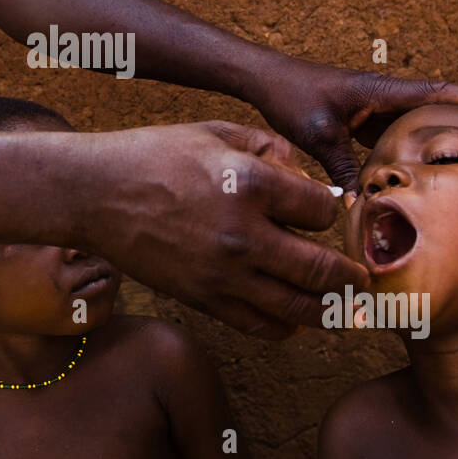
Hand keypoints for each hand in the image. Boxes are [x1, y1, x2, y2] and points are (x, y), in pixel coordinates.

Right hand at [80, 120, 370, 337]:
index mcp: (252, 183)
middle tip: (362, 277)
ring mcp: (222, 272)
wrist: (95, 193)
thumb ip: (268, 146)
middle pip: (321, 268)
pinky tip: (296, 320)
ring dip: (329, 310)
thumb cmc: (153, 155)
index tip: (327, 216)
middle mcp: (243, 234)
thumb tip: (303, 175)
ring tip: (343, 306)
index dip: (331, 214)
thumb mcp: (215, 130)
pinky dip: (285, 327)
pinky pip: (258, 325)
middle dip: (349, 275)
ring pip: (297, 306)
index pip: (321, 212)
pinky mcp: (202, 298)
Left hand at [246, 57, 457, 192]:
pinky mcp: (361, 120)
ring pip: (415, 123)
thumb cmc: (291, 97)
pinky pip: (394, 134)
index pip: (435, 92)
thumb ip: (344, 168)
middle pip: (434, 107)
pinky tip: (420, 171)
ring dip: (439, 136)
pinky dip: (409, 148)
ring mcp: (373, 108)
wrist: (265, 81)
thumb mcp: (320, 136)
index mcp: (380, 91)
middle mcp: (383, 96)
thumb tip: (363, 206)